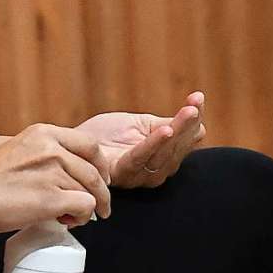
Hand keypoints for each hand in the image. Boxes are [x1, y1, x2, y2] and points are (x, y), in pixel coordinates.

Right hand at [0, 123, 113, 232]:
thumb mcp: (20, 150)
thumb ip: (46, 155)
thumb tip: (72, 174)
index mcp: (43, 133)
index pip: (90, 145)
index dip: (101, 165)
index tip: (102, 178)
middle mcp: (51, 148)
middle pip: (95, 171)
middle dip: (101, 193)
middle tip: (100, 208)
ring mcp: (52, 171)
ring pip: (91, 192)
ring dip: (86, 208)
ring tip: (69, 216)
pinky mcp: (51, 197)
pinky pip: (84, 207)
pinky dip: (80, 218)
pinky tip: (66, 220)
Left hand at [74, 92, 206, 188]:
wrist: (74, 142)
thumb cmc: (107, 135)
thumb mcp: (141, 125)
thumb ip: (168, 124)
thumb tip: (197, 117)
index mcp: (162, 159)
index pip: (184, 140)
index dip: (192, 120)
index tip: (199, 98)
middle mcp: (154, 171)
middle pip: (177, 148)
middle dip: (188, 125)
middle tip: (195, 104)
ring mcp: (138, 175)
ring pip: (164, 153)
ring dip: (178, 132)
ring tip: (188, 113)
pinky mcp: (119, 173)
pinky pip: (140, 158)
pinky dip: (154, 144)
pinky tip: (165, 130)